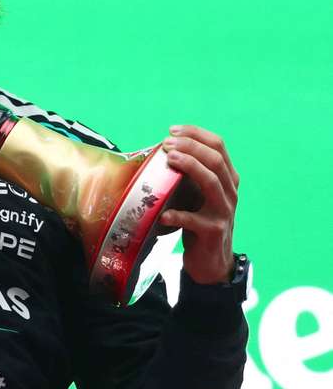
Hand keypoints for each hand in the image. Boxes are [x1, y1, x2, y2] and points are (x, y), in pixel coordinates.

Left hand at [159, 125, 239, 284]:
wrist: (211, 262)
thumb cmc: (198, 221)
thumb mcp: (197, 194)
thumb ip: (189, 174)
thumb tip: (161, 149)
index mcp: (227, 179)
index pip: (219, 146)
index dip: (196, 134)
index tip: (171, 130)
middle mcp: (230, 192)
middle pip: (216, 160)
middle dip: (190, 146)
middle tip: (166, 143)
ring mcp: (224, 212)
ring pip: (211, 182)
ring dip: (189, 166)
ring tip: (168, 158)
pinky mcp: (213, 232)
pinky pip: (194, 220)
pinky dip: (177, 214)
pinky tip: (161, 213)